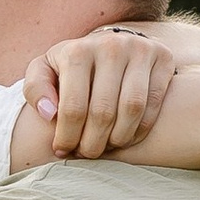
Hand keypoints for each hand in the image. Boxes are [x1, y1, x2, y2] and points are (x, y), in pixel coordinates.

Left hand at [22, 28, 182, 158]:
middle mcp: (111, 46)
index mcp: (77, 51)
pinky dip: (141, 129)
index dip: (67, 137)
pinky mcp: (162, 58)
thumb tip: (49, 114)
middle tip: (87, 154)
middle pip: (103, 112)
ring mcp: (140, 49)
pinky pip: (154, 104)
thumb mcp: (45, 71)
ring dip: (119, 139)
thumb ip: (36, 89)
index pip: (73, 107)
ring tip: (108, 148)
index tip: (62, 151)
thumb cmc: (71, 68)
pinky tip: (127, 138)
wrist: (110, 45)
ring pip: (132, 109)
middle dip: (93, 143)